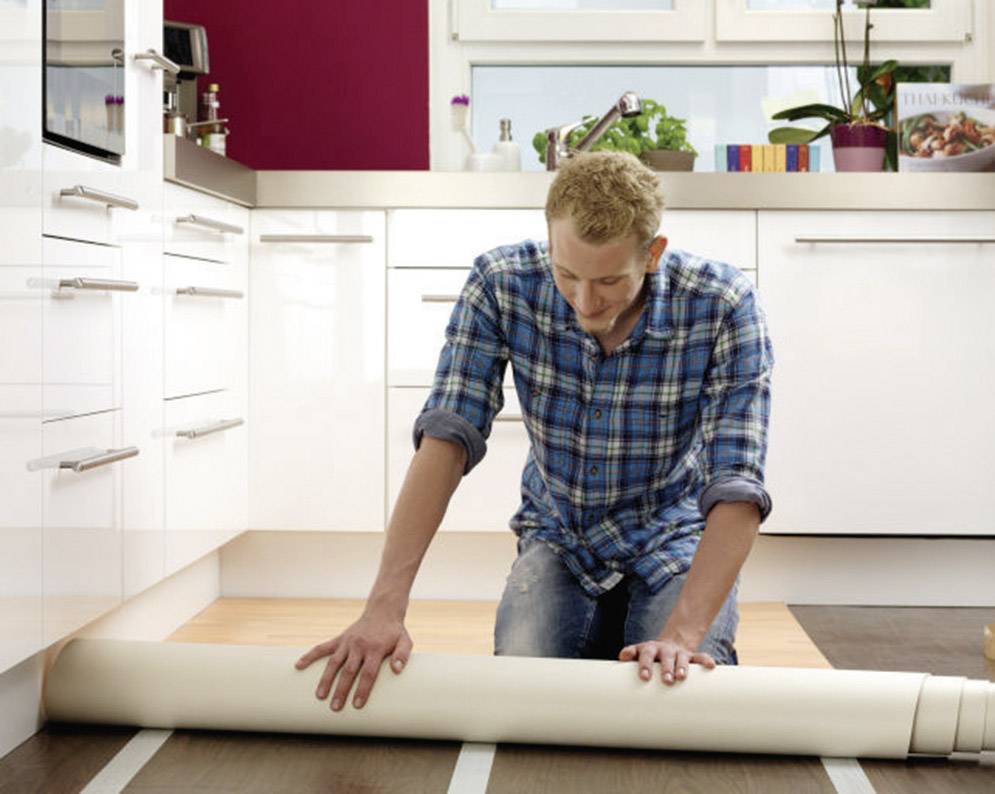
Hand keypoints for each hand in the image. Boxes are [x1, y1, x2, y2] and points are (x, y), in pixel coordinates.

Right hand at [295, 611, 412, 710]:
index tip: (356, 705)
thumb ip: (403, 655)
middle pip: (349, 671)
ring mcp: (347, 642)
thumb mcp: (405, 641)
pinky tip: (298, 666)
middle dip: (341, 690)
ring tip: (319, 696)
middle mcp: (359, 645)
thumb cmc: (394, 632)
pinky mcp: (339, 639)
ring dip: (326, 679)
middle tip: (335, 708)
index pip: (368, 672)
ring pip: (333, 662)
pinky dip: (310, 656)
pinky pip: (322, 647)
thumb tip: (397, 670)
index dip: (362, 689)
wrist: (382, 611)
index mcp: (375, 648)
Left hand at [618, 637, 714, 685]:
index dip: (645, 664)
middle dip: (666, 668)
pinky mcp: (691, 656)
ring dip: (682, 667)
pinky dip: (705, 660)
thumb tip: (621, 657)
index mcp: (649, 649)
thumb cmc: (650, 657)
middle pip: (665, 657)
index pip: (645, 654)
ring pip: (682, 658)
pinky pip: (700, 657)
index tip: (644, 677)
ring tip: (682, 677)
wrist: (668, 645)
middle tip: (666, 680)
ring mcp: (678, 653)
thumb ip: (630, 654)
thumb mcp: (639, 655)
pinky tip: (711, 666)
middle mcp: (664, 650)